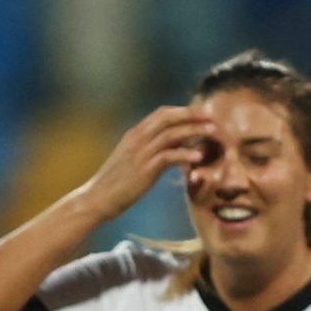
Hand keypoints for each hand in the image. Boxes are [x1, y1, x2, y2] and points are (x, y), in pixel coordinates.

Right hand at [74, 105, 217, 220]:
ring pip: (172, 133)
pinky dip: (186, 154)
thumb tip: (167, 149)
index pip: (162, 113)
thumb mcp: (130, 161)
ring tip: (213, 132)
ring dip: (195, 131)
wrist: (97, 199)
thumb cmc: (115, 185)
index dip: (183, 111)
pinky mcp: (144, 169)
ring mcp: (141, 153)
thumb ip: (148, 151)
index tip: (200, 113)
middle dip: (192, 114)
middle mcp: (138, 138)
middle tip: (212, 115)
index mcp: (135, 134)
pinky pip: (169, 156)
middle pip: (169, 117)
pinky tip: (198, 158)